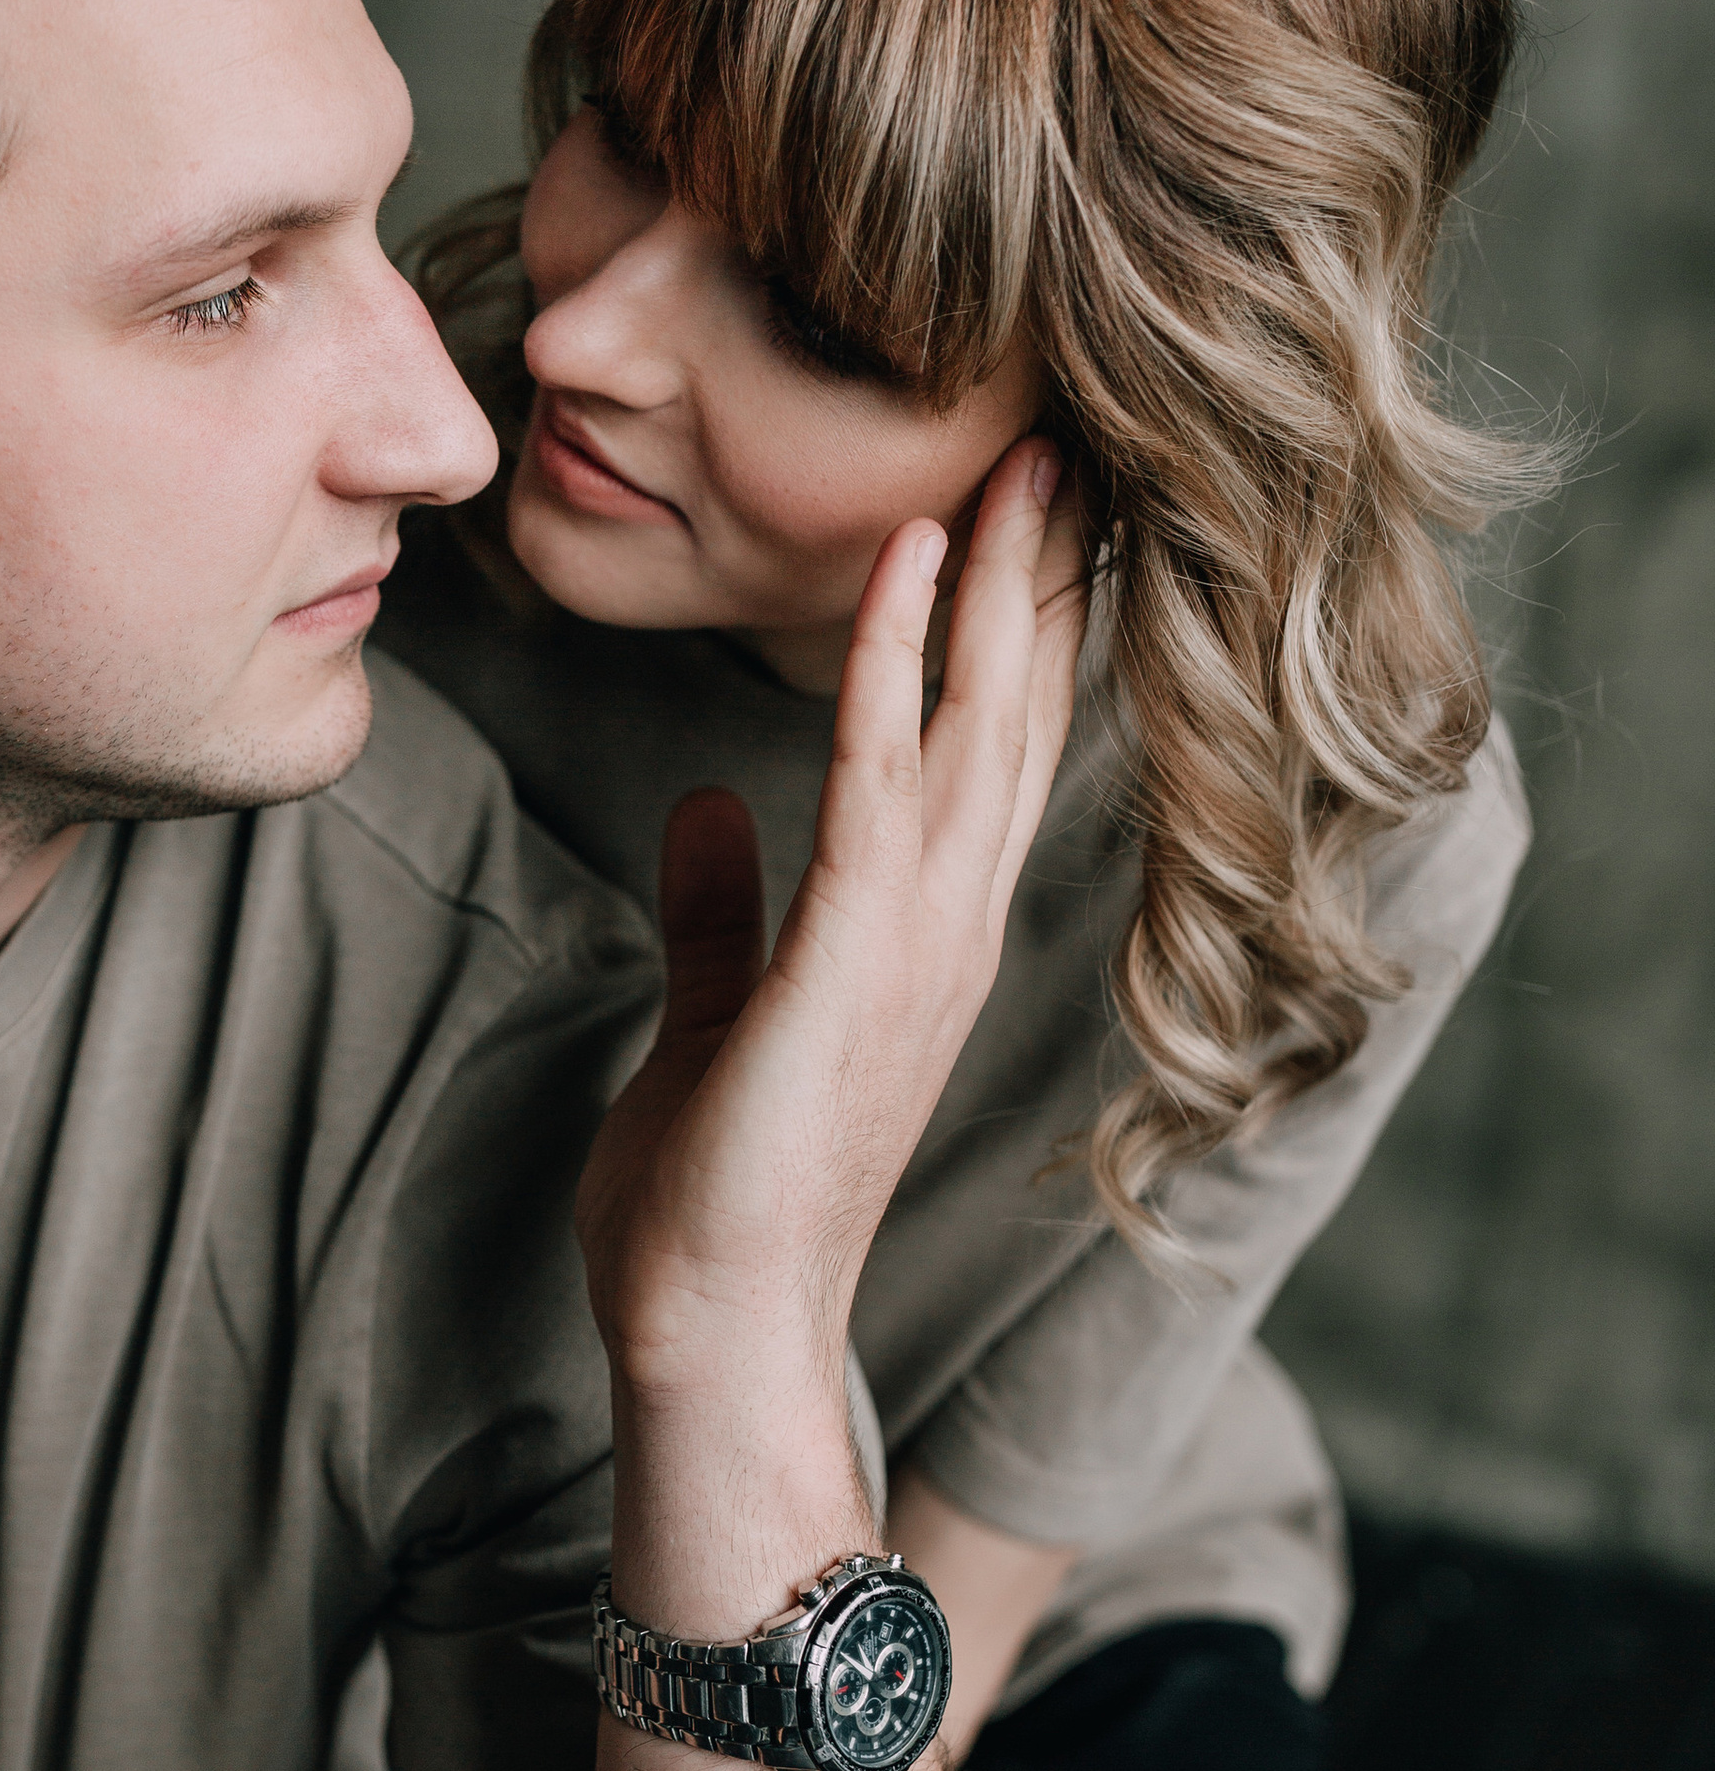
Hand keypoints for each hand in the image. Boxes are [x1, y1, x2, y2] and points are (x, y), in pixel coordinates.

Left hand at [578, 442, 1086, 1559]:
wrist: (708, 1330)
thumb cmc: (709, 1203)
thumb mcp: (715, 1019)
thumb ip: (721, 914)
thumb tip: (708, 808)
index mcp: (920, 938)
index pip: (980, 751)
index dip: (1005, 628)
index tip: (1019, 512)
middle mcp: (946, 927)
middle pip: (1012, 716)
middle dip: (1035, 577)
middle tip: (1062, 440)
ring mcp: (917, 943)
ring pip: (975, 725)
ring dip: (993, 586)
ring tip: (1014, 459)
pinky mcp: (856, 958)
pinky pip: (881, 776)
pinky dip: (893, 663)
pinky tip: (903, 565)